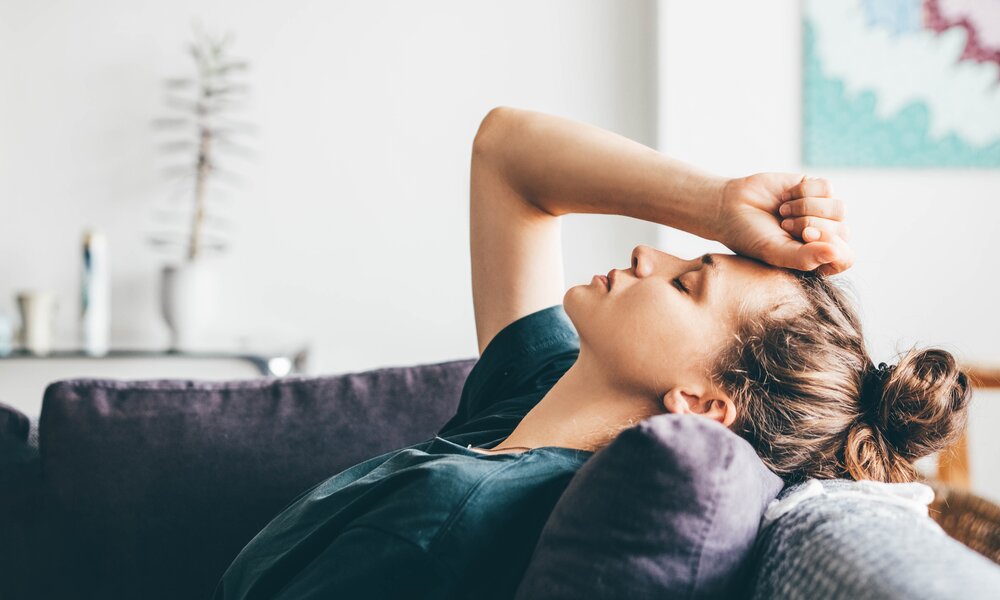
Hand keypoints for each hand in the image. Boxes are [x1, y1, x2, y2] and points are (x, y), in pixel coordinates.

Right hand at [714, 173, 851, 274]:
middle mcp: (824, 236)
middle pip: (842, 231)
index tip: (804, 237)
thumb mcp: (775, 253)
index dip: (829, 246)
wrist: (730, 207)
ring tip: (783, 212)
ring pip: (839, 209)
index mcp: (816, 259)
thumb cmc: (750, 237)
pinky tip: (786, 197)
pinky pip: (827, 188)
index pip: (845, 257)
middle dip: (810, 225)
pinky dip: (803, 191)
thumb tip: (837, 252)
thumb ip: (806, 258)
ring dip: (806, 208)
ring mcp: (822, 212)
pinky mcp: (815, 189)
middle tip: (784, 225)